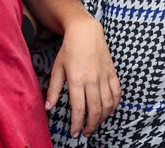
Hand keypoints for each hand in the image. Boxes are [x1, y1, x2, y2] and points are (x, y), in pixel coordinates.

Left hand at [46, 16, 119, 137]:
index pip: (79, 108)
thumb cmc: (69, 49)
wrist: (86, 31)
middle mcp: (92, 80)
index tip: (74, 133)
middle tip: (85, 132)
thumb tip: (48, 107)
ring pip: (108, 104)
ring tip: (96, 123)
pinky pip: (117, 92)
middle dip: (91, 125)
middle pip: (95, 110)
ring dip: (103, 118)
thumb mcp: (57, 68)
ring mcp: (104, 76)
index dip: (77, 124)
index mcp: (77, 80)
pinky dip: (114, 104)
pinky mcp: (112, 72)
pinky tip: (109, 110)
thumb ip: (53, 89)